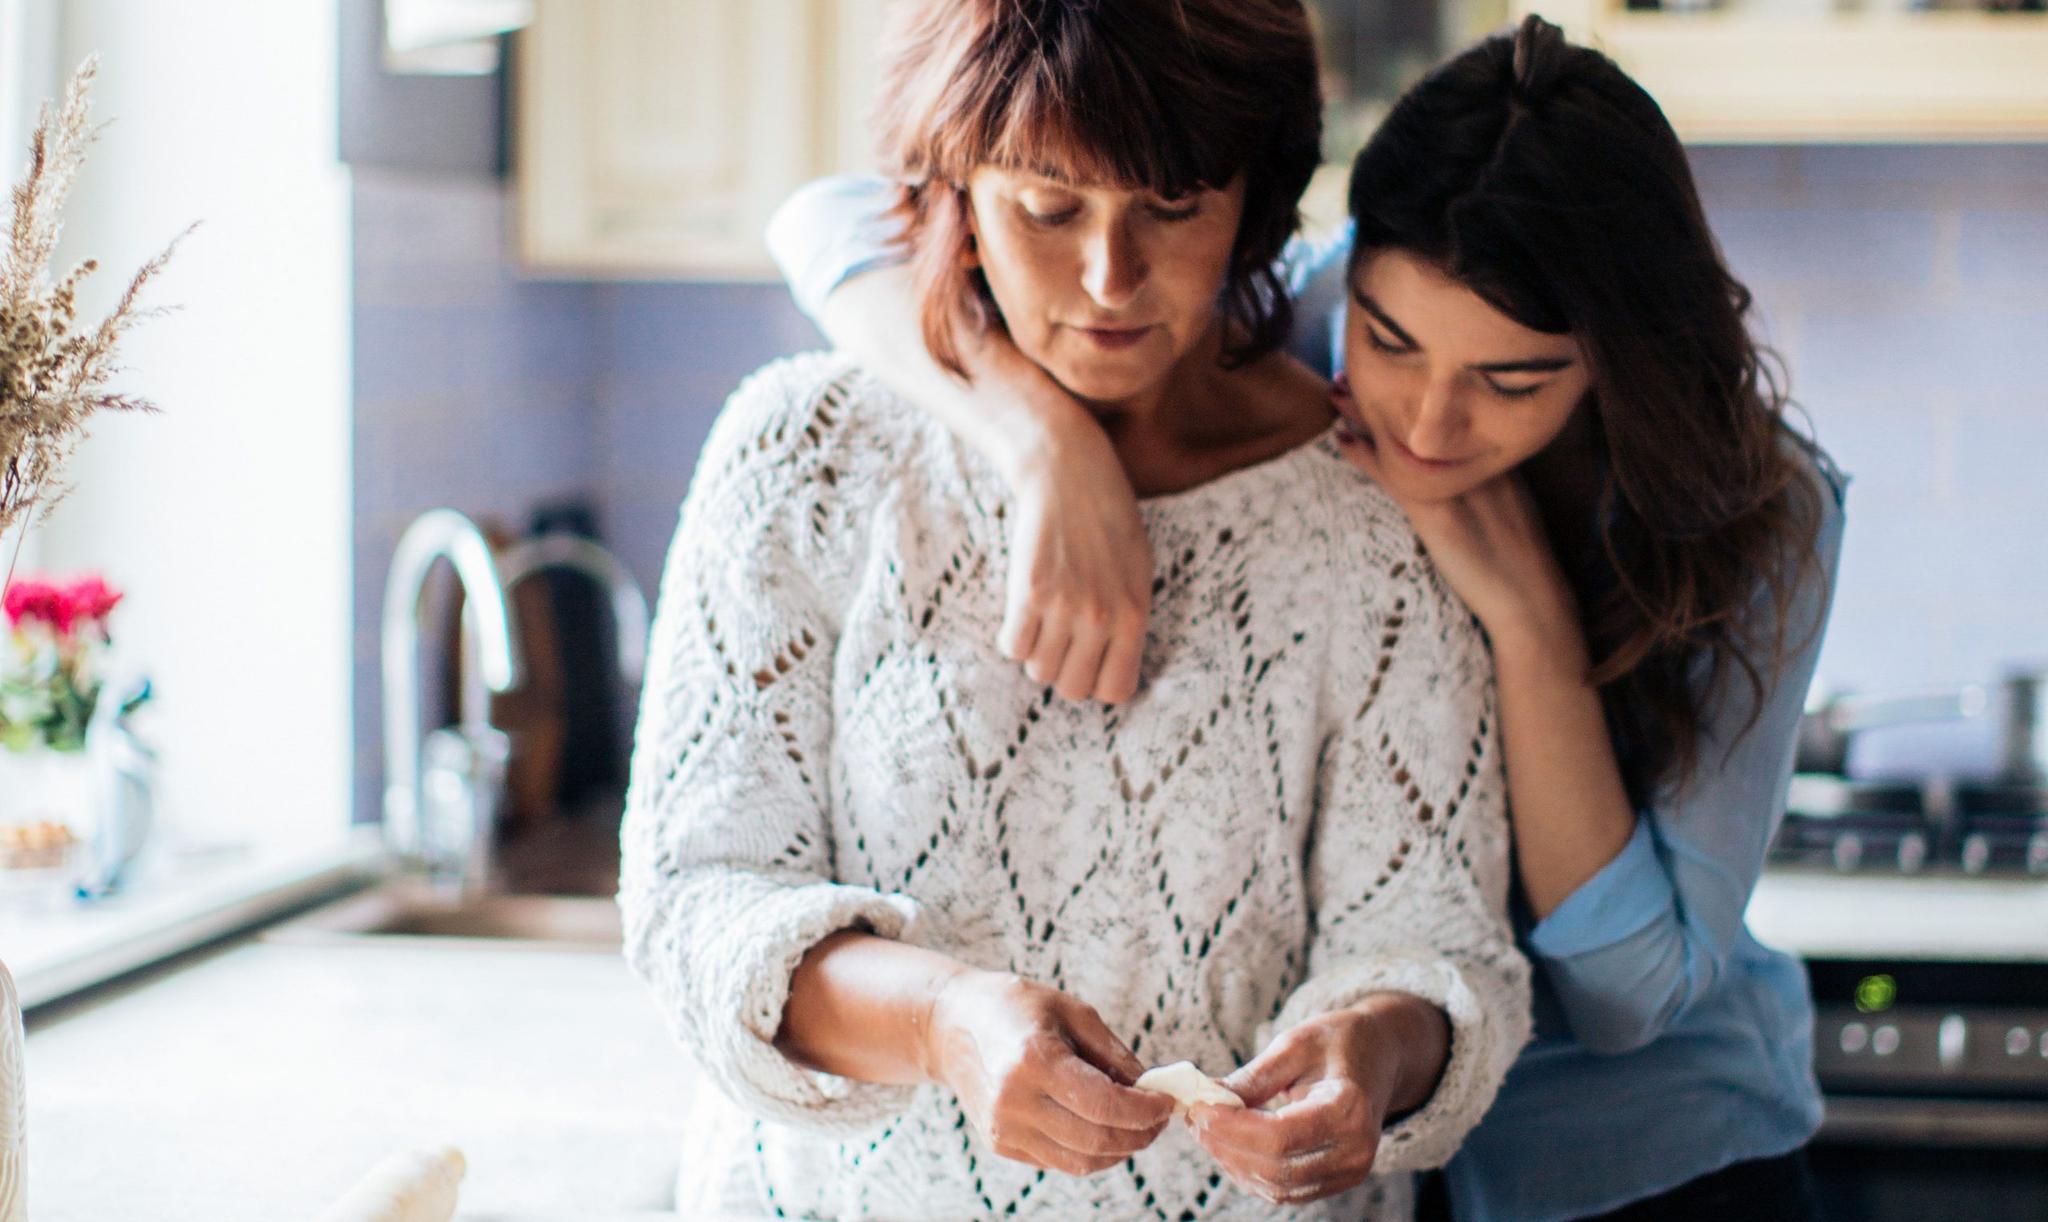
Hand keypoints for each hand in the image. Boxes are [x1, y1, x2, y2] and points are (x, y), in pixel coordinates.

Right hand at [925, 970, 1173, 1176]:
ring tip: (1136, 1125)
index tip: (1166, 1101)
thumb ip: (1114, 1052)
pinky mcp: (1000, 1144)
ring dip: (1120, 1150)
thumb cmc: (1014, 1008)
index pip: (1105, 1104)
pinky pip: (1059, 1161)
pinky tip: (1102, 1128)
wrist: (948, 1026)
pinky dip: (1090, 1151)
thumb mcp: (1071, 1011)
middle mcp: (1015, 1101)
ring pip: (1081, 1161)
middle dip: (1140, 1134)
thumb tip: (1150, 1088)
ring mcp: (1003, 1128)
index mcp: (1034, 1059)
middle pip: (1097, 1139)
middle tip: (1158, 1118)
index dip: (1145, 1110)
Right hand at [1002, 417, 1153, 703]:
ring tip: (1042, 622)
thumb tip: (1112, 667)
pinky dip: (1013, 637)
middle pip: (1072, 688)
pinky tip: (1022, 614)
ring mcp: (1064, 607)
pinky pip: (1012, 647)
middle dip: (1064, 670)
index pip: (1116, 690)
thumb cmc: (1109, 522)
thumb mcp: (1138, 573)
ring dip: (1036, 653)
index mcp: (1135, 616)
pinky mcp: (1028, 593)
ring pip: (1039, 670)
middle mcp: (1102, 618)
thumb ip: (1128, 621)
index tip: (1089, 663)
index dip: (1098, 681)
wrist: (1071, 475)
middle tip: (1061, 641)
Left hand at [1188, 1006, 1424, 1205]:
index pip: (1281, 1137)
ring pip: (1277, 1187)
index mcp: (1350, 1109)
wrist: (1378, 1055)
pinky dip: (1250, 1171)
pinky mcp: (1335, 1180)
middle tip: (1194, 1117)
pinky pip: (1284, 1190)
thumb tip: (1205, 1099)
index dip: (1232, 1128)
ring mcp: (1349, 1172)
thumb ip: (1252, 1078)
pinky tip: (1228, 1143)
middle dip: (1226, 1146)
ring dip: (1232, 1162)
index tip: (1199, 1107)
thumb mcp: (1293, 1044)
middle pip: (1276, 1168)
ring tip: (1205, 1127)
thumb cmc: (1336, 1042)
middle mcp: (1356, 1151)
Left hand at [1329, 379, 1575, 651]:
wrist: (1531, 601)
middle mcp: (1476, 460)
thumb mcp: (1510, 507)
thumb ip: (1485, 481)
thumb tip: (1453, 470)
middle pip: (1425, 415)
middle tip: (1349, 369)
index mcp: (1496, 455)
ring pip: (1405, 437)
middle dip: (1387, 389)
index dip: (1416, 390)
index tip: (1390, 369)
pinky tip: (1342, 440)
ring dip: (1366, 412)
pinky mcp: (1437, 512)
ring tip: (1335, 390)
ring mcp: (1456, 484)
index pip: (1450, 411)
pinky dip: (1365, 455)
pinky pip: (1394, 474)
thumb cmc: (1520, 561)